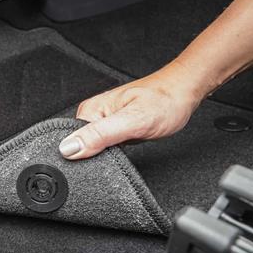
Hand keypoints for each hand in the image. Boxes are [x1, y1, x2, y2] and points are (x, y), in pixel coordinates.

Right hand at [58, 62, 205, 159]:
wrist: (184, 93)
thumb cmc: (164, 101)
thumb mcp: (132, 121)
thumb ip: (100, 135)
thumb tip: (68, 148)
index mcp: (89, 110)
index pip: (70, 143)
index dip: (80, 158)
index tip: (101, 159)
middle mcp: (93, 115)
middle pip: (81, 149)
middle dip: (95, 158)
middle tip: (120, 152)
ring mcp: (103, 123)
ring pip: (94, 150)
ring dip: (106, 156)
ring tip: (124, 148)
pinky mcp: (113, 131)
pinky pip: (105, 148)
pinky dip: (113, 154)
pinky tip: (125, 151)